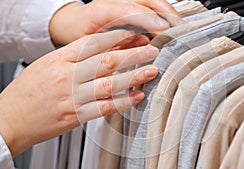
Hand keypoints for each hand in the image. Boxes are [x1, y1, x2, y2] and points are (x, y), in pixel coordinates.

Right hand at [0, 30, 158, 156]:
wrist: (9, 118)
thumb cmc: (27, 92)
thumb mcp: (48, 64)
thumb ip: (74, 57)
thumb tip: (103, 50)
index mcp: (59, 59)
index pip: (93, 43)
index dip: (117, 38)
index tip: (134, 36)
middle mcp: (67, 76)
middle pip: (106, 61)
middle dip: (132, 55)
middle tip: (150, 51)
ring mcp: (72, 96)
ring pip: (109, 83)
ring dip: (133, 76)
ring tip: (150, 71)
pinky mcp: (76, 116)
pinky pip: (104, 107)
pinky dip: (123, 101)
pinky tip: (137, 95)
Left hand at [49, 0, 183, 45]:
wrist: (71, 22)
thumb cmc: (78, 34)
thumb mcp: (89, 45)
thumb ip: (113, 47)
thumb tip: (142, 46)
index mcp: (100, 10)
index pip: (130, 9)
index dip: (149, 19)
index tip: (164, 31)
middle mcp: (114, 0)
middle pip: (147, 0)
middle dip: (167, 14)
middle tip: (181, 31)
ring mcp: (123, 0)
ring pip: (152, 1)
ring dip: (169, 13)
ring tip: (181, 28)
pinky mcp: (129, 3)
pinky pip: (150, 5)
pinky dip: (164, 14)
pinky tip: (172, 25)